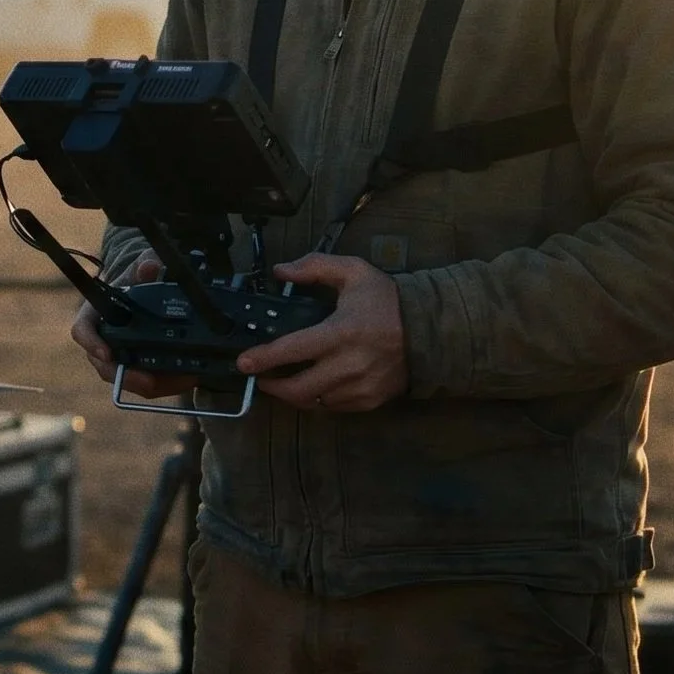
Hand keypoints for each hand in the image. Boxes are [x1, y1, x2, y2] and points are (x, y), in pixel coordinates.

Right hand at [70, 257, 192, 398]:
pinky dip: (167, 384)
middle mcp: (100, 341)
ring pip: (129, 380)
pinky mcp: (137, 369)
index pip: (82, 331)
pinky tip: (188, 378)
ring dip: (154, 385)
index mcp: (94, 315)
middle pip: (105, 366)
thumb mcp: (140, 268)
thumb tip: (150, 266)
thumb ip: (145, 265)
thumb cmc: (134, 281)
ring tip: (183, 379)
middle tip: (150, 382)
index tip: (107, 354)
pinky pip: (147, 383)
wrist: (143, 293)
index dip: (91, 344)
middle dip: (128, 377)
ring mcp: (118, 359)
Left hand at [238, 253, 408, 413]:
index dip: (264, 358)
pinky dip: (318, 399)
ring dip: (293, 395)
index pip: (293, 350)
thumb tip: (281, 271)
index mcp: (342, 333)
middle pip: (298, 388)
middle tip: (259, 377)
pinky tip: (312, 385)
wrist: (430, 331)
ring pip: (314, 402)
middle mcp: (349, 366)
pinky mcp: (369, 402)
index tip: (243, 363)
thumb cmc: (387, 301)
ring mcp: (360, 388)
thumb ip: (315, 267)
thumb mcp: (354, 272)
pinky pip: (333, 407)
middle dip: (272, 386)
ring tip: (281, 382)